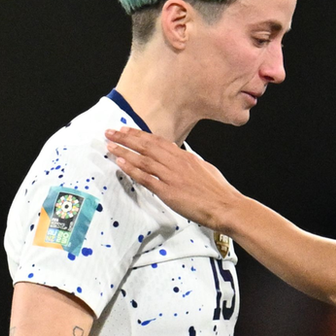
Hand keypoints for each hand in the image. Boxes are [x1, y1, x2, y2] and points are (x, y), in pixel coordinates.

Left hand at [105, 127, 237, 231]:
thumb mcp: (204, 169)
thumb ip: (189, 163)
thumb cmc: (218, 191)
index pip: (158, 141)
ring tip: (110, 145)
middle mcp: (176, 163)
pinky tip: (121, 164)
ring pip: (143, 160)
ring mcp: (171, 176)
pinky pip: (146, 178)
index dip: (140, 135)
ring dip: (124, 151)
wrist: (226, 206)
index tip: (127, 130)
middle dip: (127, 138)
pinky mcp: (168, 191)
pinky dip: (132, 170)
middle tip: (111, 132)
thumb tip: (182, 158)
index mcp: (185, 157)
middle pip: (147, 146)